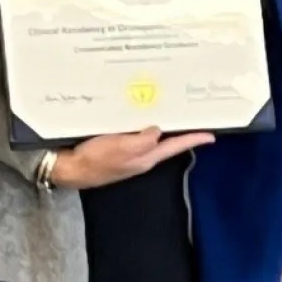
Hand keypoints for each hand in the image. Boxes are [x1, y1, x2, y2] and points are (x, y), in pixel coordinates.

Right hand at [48, 127, 213, 190]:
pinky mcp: (119, 149)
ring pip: (153, 138)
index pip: (176, 146)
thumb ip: (142, 141)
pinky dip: (144, 125)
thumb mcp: (120, 148)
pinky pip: (138, 135)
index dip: (194, 140)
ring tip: (175, 112)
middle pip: (168, 142)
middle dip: (182, 130)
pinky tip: (144, 116)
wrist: (70, 169)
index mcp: (146, 157)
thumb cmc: (95, 159)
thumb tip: (158, 130)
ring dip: (164, 126)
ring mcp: (131, 154)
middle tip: (195, 117)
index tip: (211, 135)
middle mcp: (142, 157)